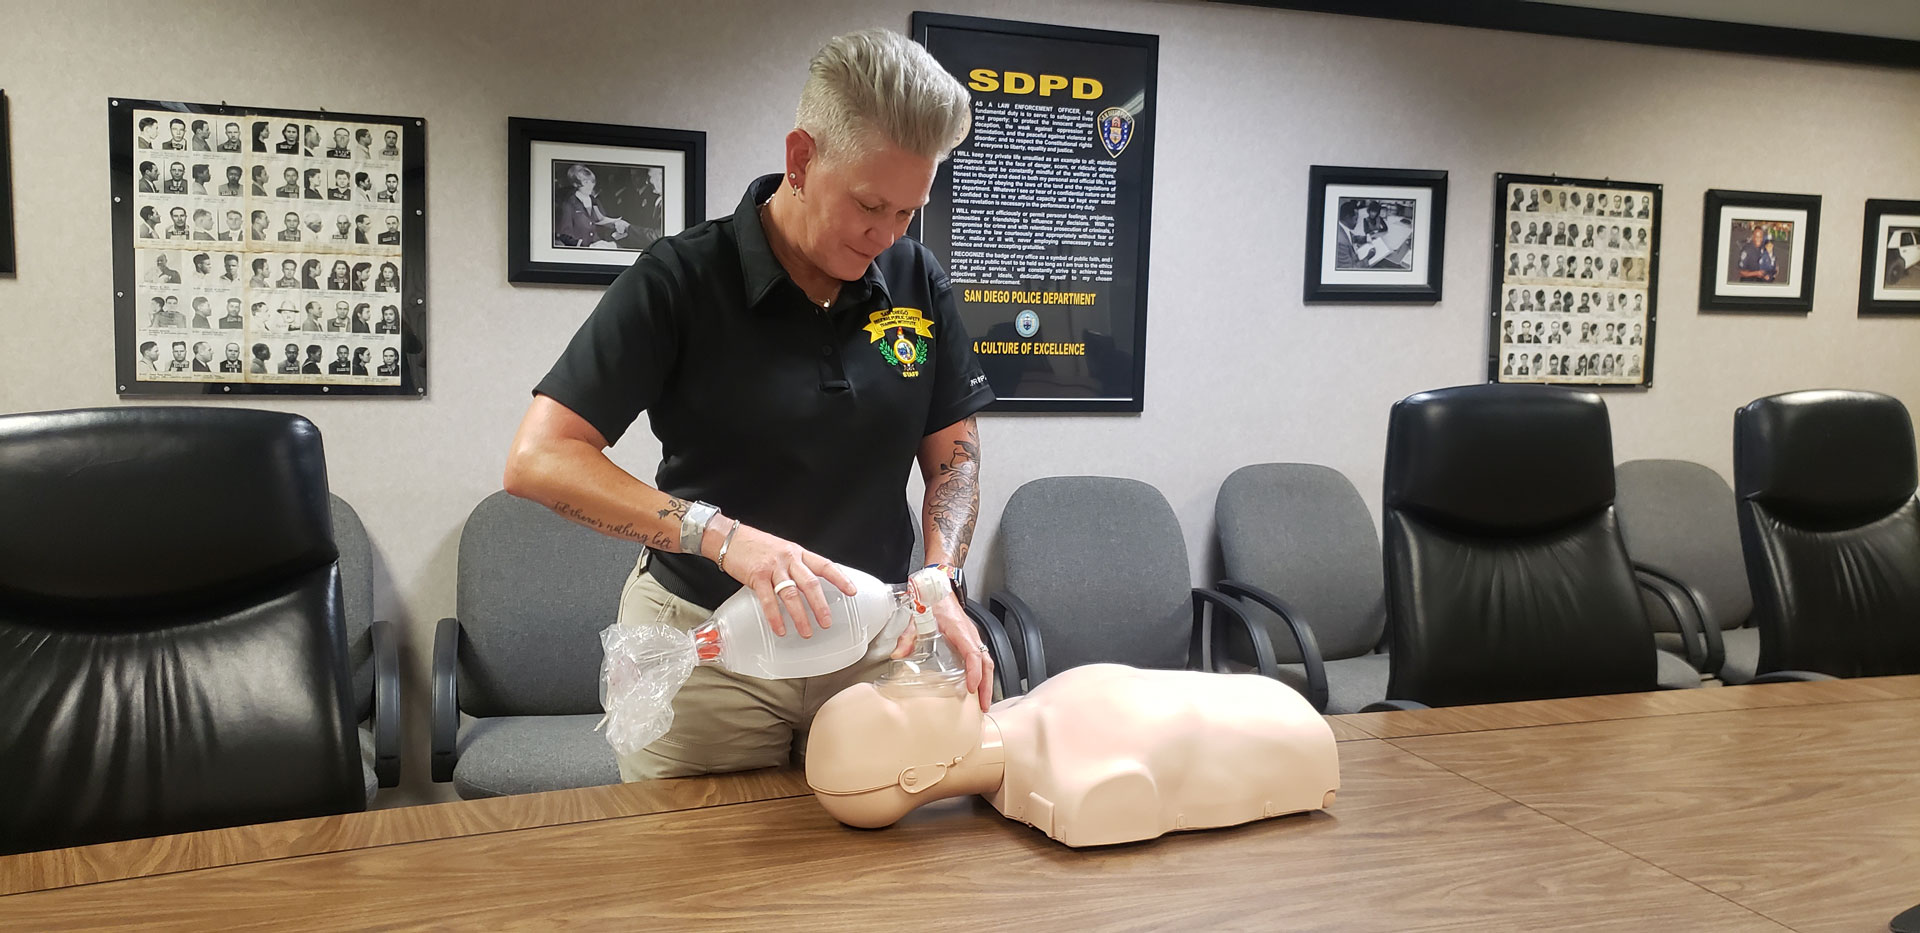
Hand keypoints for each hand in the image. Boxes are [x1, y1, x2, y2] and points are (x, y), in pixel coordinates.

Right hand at [716, 522, 854, 638]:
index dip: (840, 578)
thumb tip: (809, 586)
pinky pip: (768, 600)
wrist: (730, 537)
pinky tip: (780, 629)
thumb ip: (796, 566)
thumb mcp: (782, 550)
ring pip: (791, 594)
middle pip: (810, 584)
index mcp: (798, 553)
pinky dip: (775, 617)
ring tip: (807, 632)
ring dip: (800, 616)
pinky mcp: (757, 575)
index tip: (852, 591)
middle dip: (820, 605)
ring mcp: (773, 567)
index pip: (825, 565)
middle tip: (827, 622)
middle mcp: (789, 559)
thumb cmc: (756, 545)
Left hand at [891, 594, 993, 710]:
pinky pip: (982, 659)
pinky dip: (983, 675)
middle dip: (986, 685)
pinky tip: (978, 687)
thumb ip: (908, 637)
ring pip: (987, 662)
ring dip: (987, 683)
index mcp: (960, 631)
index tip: (971, 687)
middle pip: (986, 663)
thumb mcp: (917, 619)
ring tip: (983, 702)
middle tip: (983, 705)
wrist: (939, 590)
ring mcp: (973, 638)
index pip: (973, 654)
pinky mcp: (971, 641)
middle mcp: (970, 635)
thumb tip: (898, 654)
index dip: (974, 672)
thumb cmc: (933, 603)